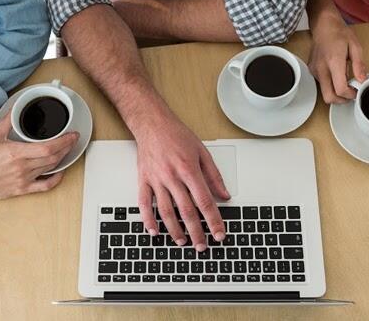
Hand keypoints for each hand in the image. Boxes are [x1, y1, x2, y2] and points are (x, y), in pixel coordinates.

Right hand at [0, 113, 78, 201]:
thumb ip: (7, 121)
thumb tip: (15, 108)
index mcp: (16, 153)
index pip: (48, 148)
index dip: (64, 141)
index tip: (72, 135)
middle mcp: (22, 167)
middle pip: (53, 158)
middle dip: (67, 147)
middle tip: (73, 139)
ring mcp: (23, 180)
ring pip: (50, 168)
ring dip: (62, 158)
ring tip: (67, 149)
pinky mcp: (22, 189)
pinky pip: (44, 186)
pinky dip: (56, 179)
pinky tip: (60, 171)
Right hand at [136, 114, 229, 251]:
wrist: (152, 123)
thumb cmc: (176, 135)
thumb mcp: (202, 151)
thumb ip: (214, 175)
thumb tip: (225, 195)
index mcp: (189, 169)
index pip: (204, 201)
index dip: (213, 220)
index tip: (218, 234)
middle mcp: (172, 176)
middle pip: (186, 211)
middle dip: (196, 232)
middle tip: (202, 246)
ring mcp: (156, 180)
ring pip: (166, 211)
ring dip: (175, 230)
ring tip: (182, 241)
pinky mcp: (143, 180)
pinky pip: (144, 203)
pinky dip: (148, 220)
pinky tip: (154, 231)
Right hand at [309, 14, 366, 103]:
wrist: (323, 25)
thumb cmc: (339, 33)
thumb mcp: (355, 46)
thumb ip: (359, 65)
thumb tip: (362, 80)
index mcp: (334, 62)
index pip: (340, 89)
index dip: (351, 95)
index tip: (357, 91)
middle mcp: (321, 68)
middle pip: (329, 97)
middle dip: (341, 100)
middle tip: (351, 93)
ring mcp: (314, 70)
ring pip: (324, 92)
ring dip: (336, 92)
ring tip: (345, 80)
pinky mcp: (312, 70)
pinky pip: (321, 84)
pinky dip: (330, 84)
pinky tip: (337, 74)